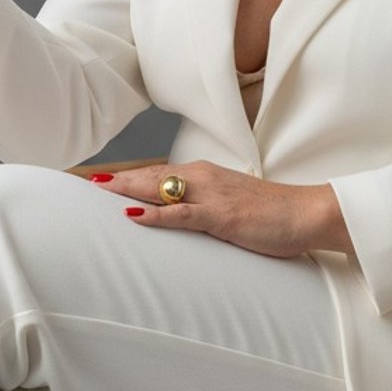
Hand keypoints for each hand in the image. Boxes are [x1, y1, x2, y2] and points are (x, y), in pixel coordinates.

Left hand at [91, 161, 353, 259]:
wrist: (308, 213)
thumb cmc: (272, 214)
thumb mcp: (231, 207)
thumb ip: (204, 208)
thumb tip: (181, 217)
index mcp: (205, 175)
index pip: (158, 174)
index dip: (127, 177)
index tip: (99, 180)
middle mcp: (204, 178)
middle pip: (151, 176)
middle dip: (117, 179)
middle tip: (84, 182)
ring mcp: (212, 195)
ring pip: (160, 188)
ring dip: (127, 188)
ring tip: (97, 190)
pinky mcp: (221, 215)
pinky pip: (182, 214)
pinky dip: (156, 214)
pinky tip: (134, 215)